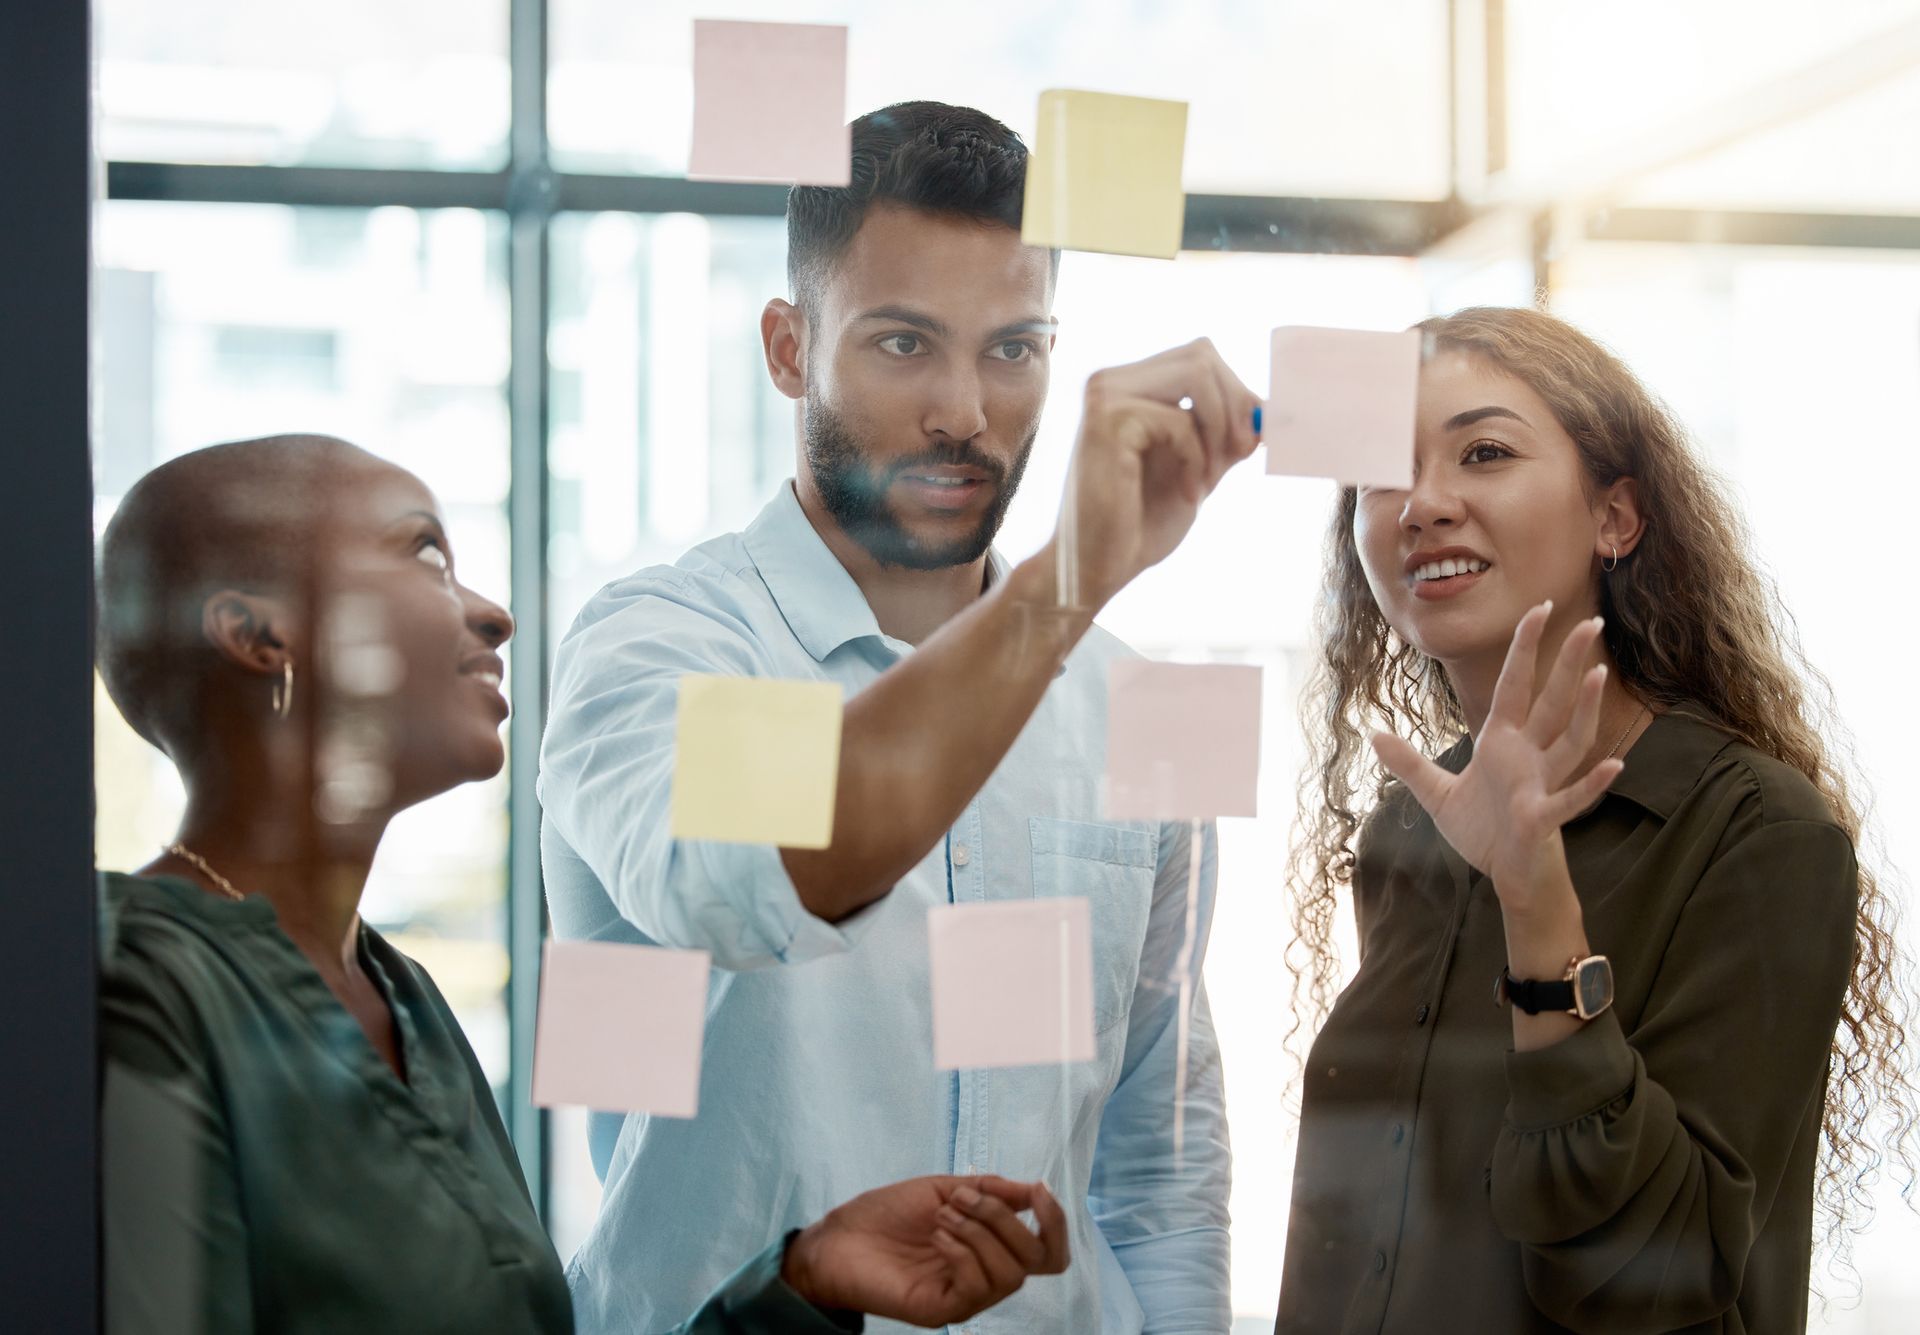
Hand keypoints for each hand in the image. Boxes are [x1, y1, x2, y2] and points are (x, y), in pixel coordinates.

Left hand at [781, 1174, 1069, 1324]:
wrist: (838, 1237)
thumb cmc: (886, 1213)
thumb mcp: (944, 1188)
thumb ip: (990, 1190)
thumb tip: (1033, 1191)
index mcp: (991, 1248)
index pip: (1047, 1252)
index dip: (1055, 1222)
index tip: (1036, 1190)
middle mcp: (985, 1276)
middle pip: (1035, 1261)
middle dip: (1004, 1219)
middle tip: (962, 1198)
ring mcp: (965, 1297)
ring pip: (1009, 1275)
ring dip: (980, 1233)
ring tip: (942, 1216)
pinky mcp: (942, 1310)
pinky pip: (976, 1287)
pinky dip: (963, 1252)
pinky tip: (937, 1236)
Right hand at [1054, 338, 1260, 609]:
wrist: (1099, 567)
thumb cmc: (1140, 524)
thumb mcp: (1198, 468)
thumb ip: (1226, 434)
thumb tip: (1272, 407)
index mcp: (1128, 386)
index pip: (1201, 356)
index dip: (1236, 394)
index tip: (1249, 444)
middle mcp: (1111, 381)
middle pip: (1202, 354)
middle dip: (1234, 406)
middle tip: (1240, 456)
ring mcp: (1105, 396)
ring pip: (1196, 374)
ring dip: (1218, 429)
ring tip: (1212, 478)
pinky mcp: (1107, 421)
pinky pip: (1181, 421)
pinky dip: (1197, 461)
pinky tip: (1188, 495)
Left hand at [1369, 603, 1621, 906]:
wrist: (1506, 876)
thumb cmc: (1484, 832)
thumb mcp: (1437, 795)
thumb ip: (1409, 764)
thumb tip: (1374, 734)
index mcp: (1503, 742)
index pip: (1515, 686)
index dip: (1525, 649)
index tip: (1539, 608)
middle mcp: (1528, 756)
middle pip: (1553, 701)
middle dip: (1569, 663)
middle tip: (1592, 621)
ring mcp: (1540, 784)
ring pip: (1570, 740)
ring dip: (1585, 710)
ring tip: (1599, 675)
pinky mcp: (1543, 819)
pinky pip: (1571, 798)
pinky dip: (1591, 784)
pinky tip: (1614, 766)